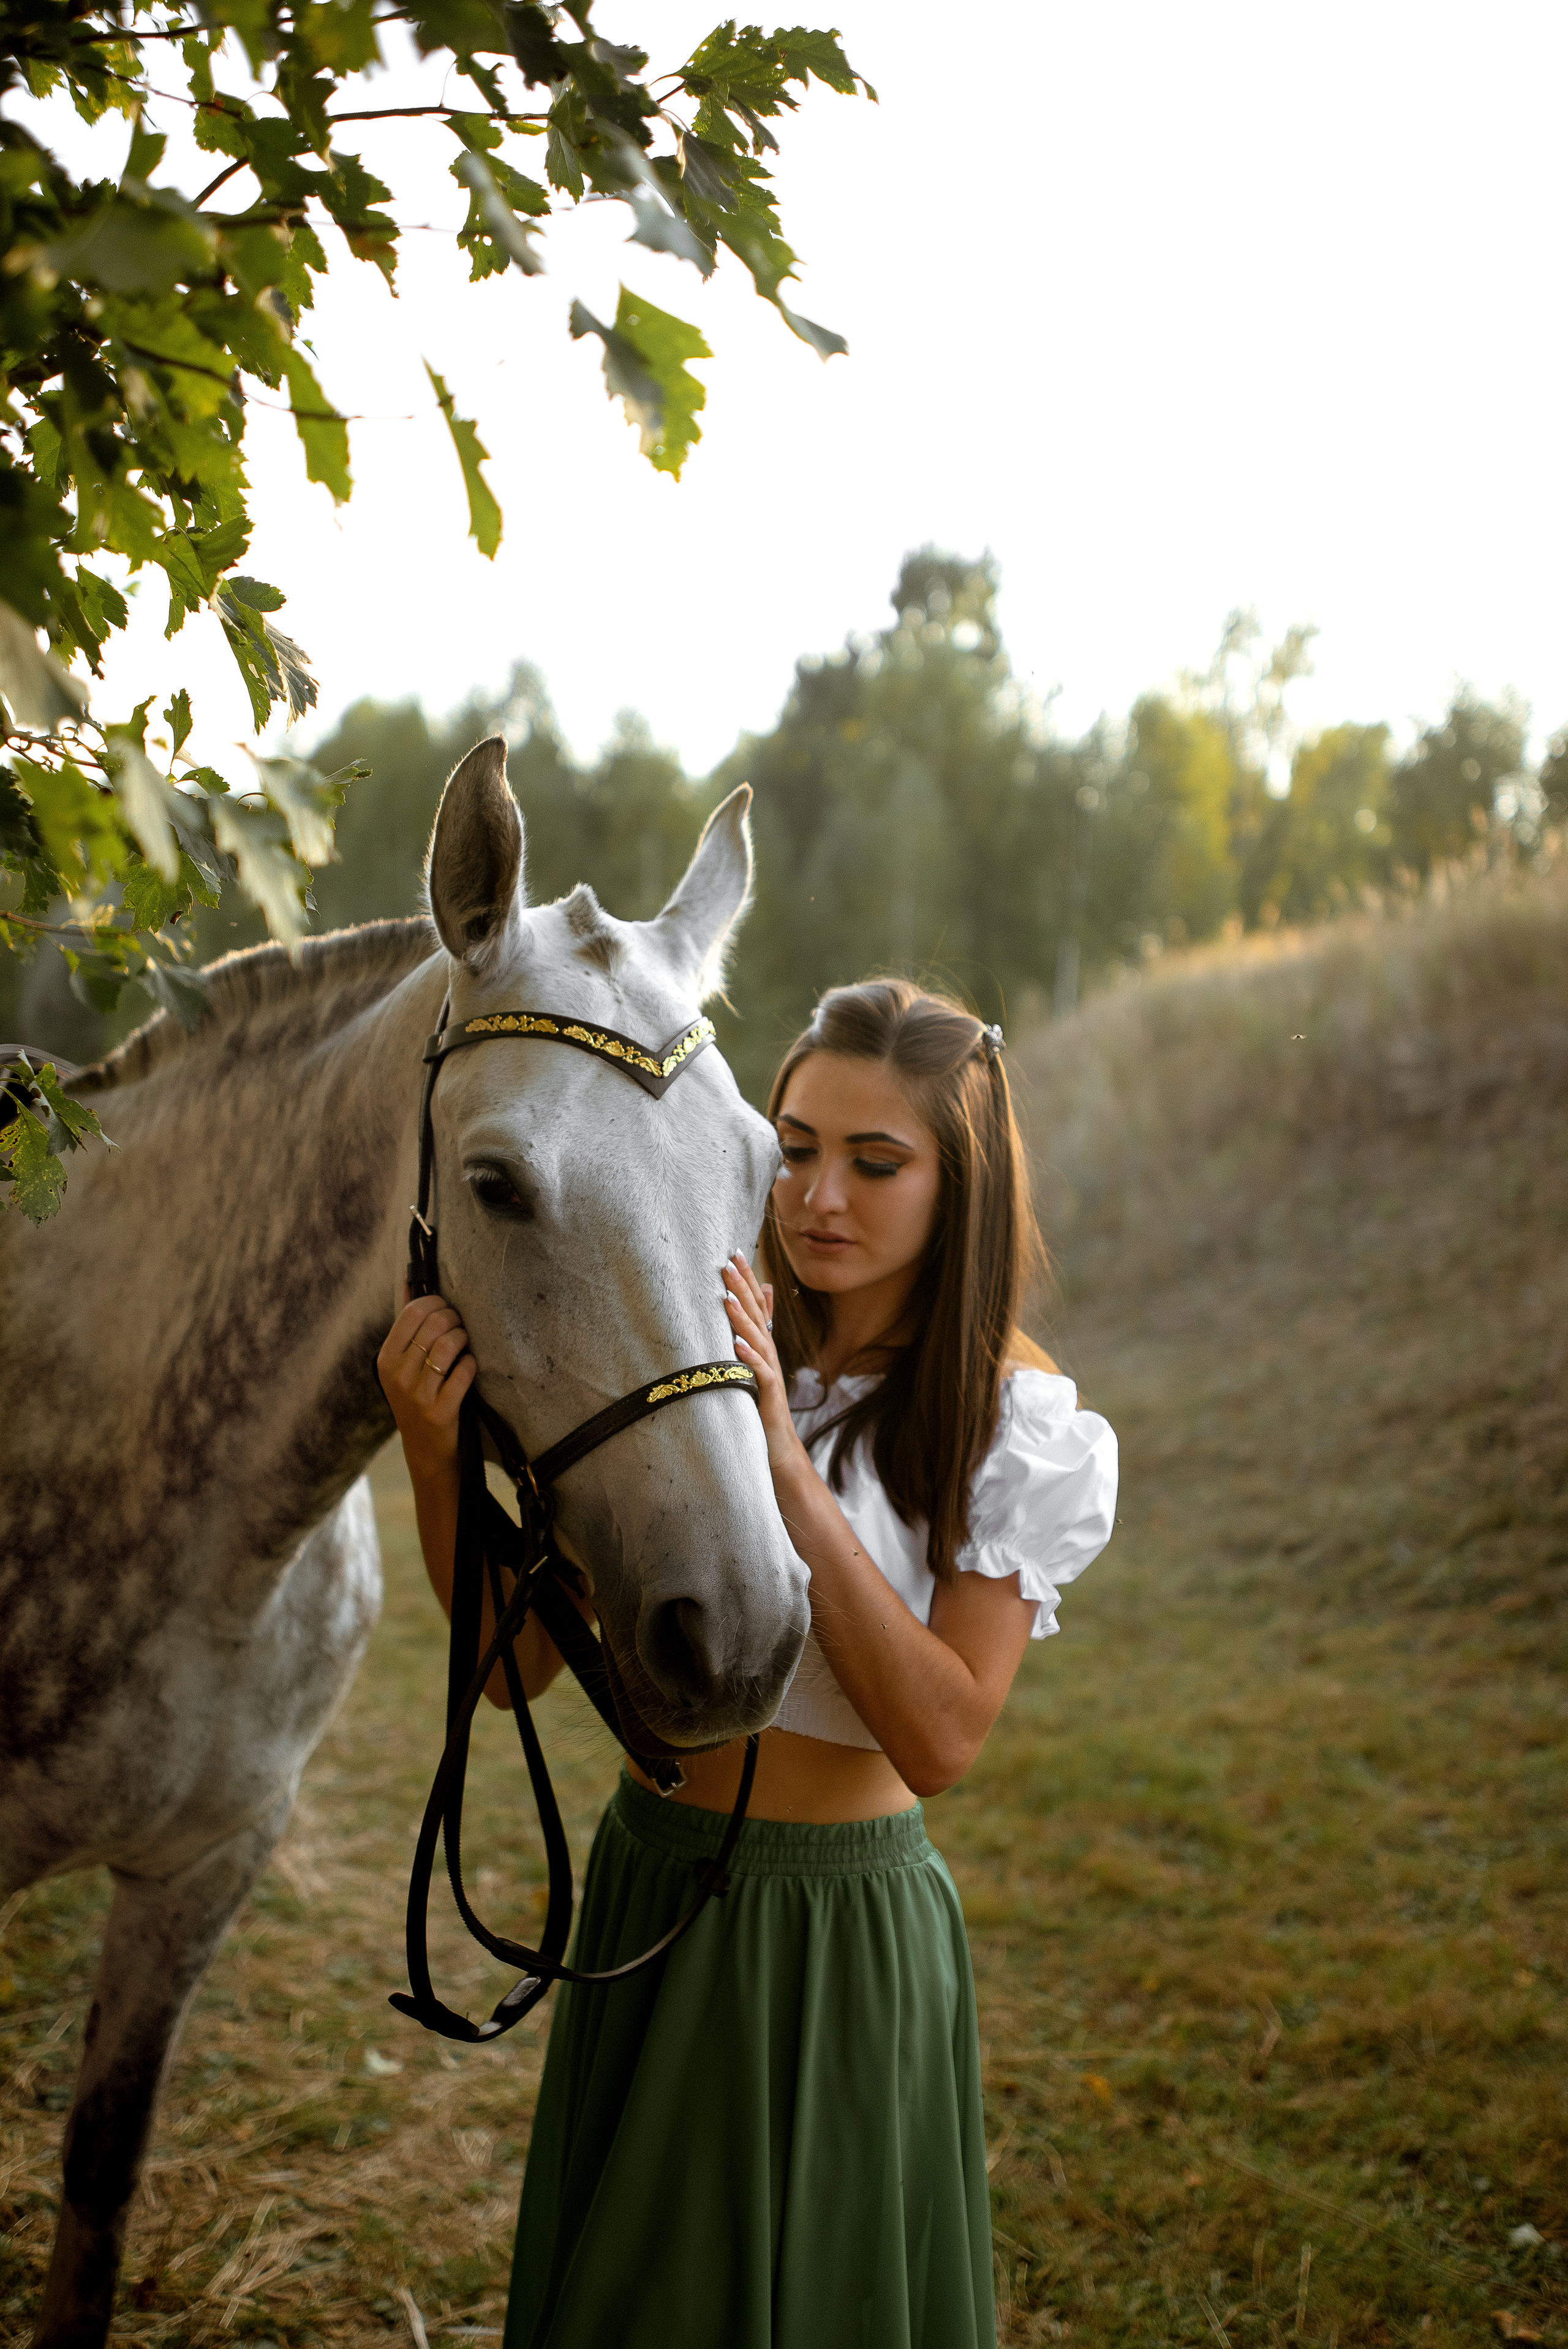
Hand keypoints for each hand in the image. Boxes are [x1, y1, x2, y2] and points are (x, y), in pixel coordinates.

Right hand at [376, 1290, 475, 1472]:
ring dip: (464, 1338)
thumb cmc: (417, 1395)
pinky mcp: (439, 1412)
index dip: (437, 1303)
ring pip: (449, 1345)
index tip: (447, 1310)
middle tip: (461, 1326)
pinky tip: (469, 1367)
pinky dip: (472, 1364)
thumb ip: (406, 1322)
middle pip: (434, 1324)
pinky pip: (464, 1372)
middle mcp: (397, 1375)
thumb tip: (410, 1277)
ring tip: (465, 1344)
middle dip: (455, 1318)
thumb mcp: (402, 1362)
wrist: (425, 1448)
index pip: (412, 1311)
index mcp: (386, 1358)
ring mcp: (417, 1395)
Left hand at [724, 1251, 807, 1479]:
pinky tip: (737, 1344)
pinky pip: (760, 1373)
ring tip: (725, 1296)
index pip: (756, 1306)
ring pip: (757, 1340)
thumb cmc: (764, 1408)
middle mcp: (769, 1356)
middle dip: (742, 1287)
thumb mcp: (759, 1367)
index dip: (746, 1280)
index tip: (733, 1253)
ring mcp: (771, 1375)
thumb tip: (761, 1298)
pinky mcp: (769, 1396)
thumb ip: (759, 1333)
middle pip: (756, 1316)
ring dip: (741, 1317)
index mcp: (764, 1347)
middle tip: (728, 1261)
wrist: (781, 1450)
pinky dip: (749, 1357)